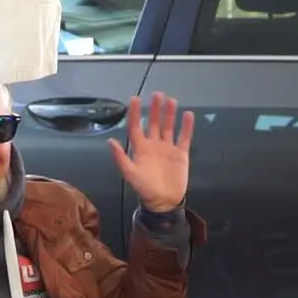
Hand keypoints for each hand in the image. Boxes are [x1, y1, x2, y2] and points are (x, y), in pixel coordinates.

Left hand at [107, 92, 194, 212]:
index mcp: (140, 149)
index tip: (135, 99)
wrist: (164, 202)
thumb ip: (121, 158)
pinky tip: (187, 115)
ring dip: (169, 114)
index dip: (135, 113)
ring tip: (171, 101)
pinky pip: (184, 137)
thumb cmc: (145, 189)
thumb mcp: (130, 174)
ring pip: (168, 127)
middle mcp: (153, 145)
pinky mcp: (180, 154)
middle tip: (157, 94)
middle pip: (153, 123)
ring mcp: (168, 148)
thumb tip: (110, 142)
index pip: (136, 126)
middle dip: (155, 109)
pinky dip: (186, 127)